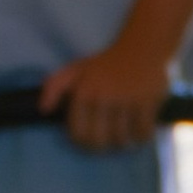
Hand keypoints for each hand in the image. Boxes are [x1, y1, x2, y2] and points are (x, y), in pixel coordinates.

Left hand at [40, 40, 174, 152]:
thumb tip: (44, 110)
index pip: (77, 134)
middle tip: (106, 139)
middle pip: (98, 142)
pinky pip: (142, 134)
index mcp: (83, 93)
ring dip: (122, 142)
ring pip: (120, 140)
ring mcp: (127, 101)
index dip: (82, 141)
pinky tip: (139, 129)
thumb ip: (54, 87)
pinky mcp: (148, 102)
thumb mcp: (75, 70)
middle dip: (101, 145)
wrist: (142, 47)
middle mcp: (103, 98)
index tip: (89, 137)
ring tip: (123, 135)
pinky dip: (141, 137)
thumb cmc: (105, 64)